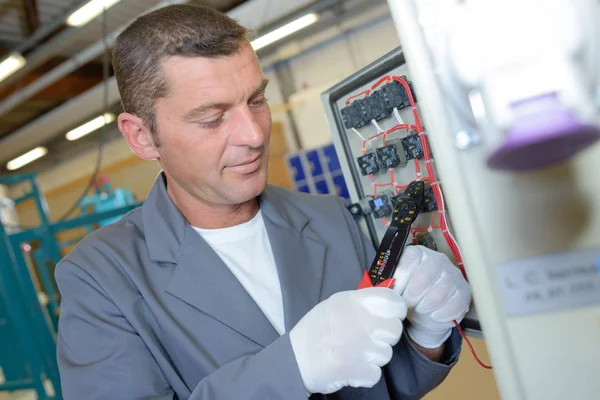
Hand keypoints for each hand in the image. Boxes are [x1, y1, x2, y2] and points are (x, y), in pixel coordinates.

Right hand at [289, 288, 405, 394]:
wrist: (294, 360)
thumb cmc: (315, 331)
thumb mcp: (334, 305)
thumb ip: (360, 303)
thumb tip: (388, 305)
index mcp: (351, 301)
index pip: (393, 301)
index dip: (396, 311)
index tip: (390, 317)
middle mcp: (358, 320)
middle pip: (394, 329)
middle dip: (384, 337)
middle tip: (367, 340)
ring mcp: (358, 346)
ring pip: (386, 354)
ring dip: (373, 357)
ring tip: (353, 354)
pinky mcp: (356, 370)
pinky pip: (376, 373)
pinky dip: (365, 375)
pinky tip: (350, 367)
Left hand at [391, 245, 470, 348]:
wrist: (426, 313)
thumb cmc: (408, 296)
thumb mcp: (396, 288)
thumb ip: (389, 284)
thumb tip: (385, 289)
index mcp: (417, 253)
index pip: (410, 259)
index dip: (401, 279)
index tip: (396, 293)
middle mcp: (437, 259)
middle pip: (423, 277)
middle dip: (411, 297)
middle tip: (406, 305)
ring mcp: (453, 275)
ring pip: (438, 294)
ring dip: (424, 308)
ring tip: (419, 310)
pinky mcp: (464, 291)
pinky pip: (452, 306)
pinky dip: (439, 315)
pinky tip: (433, 315)